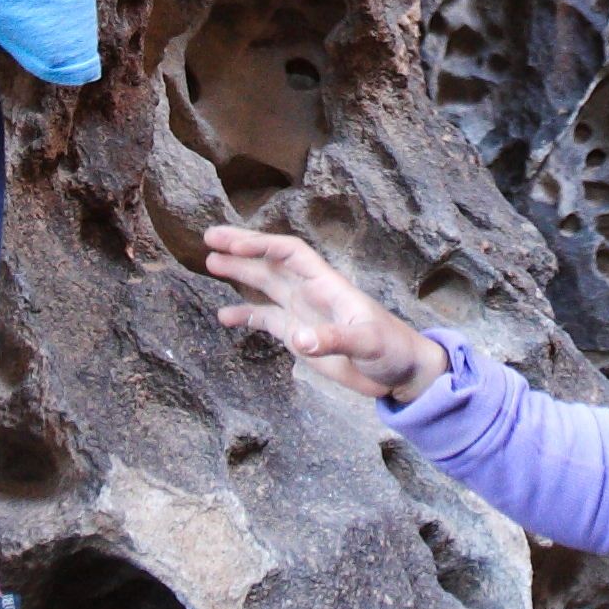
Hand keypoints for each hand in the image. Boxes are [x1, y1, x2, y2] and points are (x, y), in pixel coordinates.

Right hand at [205, 226, 446, 402]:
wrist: (400, 370)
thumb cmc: (390, 348)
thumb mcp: (367, 343)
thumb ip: (334, 339)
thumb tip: (298, 339)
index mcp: (326, 285)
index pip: (290, 254)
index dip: (263, 245)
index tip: (234, 243)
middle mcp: (310, 293)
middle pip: (271, 262)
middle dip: (242, 248)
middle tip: (209, 237)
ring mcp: (303, 313)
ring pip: (265, 285)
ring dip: (240, 273)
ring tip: (209, 263)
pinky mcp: (299, 335)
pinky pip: (266, 319)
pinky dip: (245, 315)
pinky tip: (224, 316)